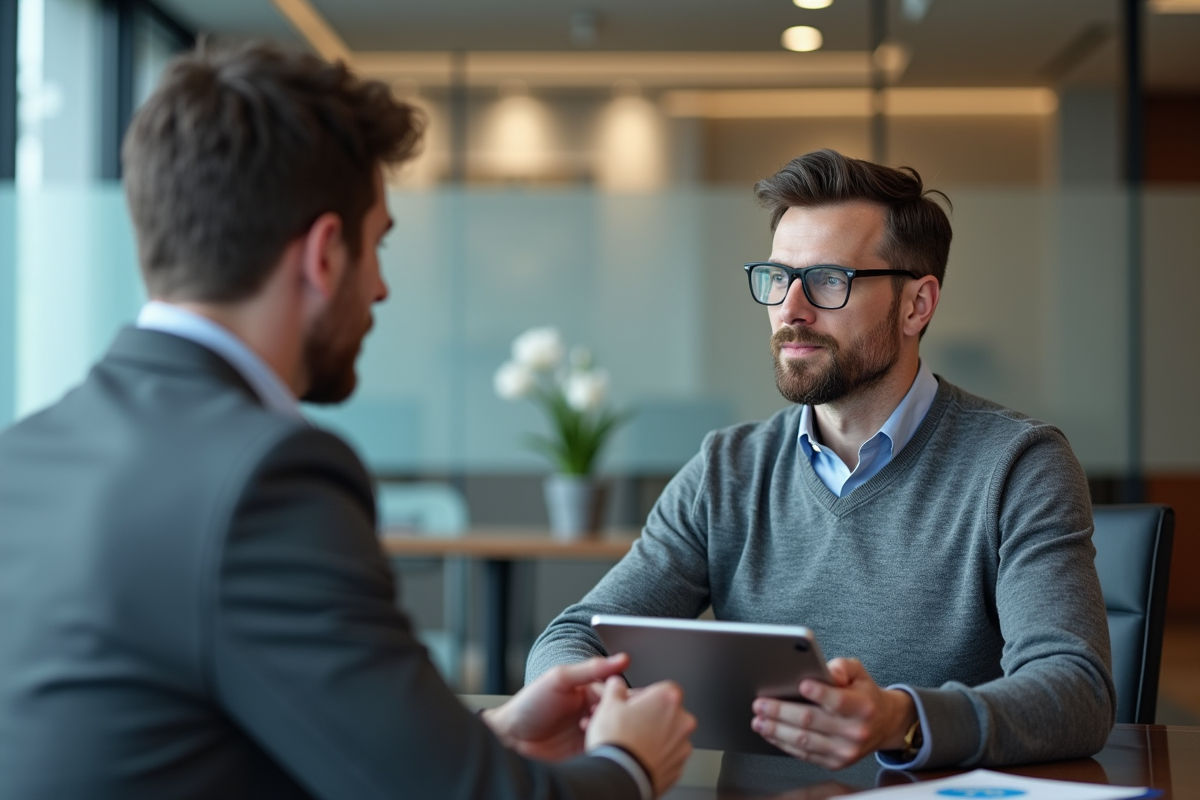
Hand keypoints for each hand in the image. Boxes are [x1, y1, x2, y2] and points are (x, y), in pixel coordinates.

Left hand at [483, 654, 628, 760]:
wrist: (509, 736)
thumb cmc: (530, 704)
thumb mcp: (559, 679)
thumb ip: (591, 669)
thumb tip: (623, 659)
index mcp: (591, 692)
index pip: (618, 694)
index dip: (618, 698)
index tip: (610, 701)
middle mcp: (593, 713)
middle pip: (620, 715)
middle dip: (615, 718)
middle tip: (596, 718)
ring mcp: (591, 734)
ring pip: (614, 735)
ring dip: (607, 734)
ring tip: (587, 731)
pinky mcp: (587, 754)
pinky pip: (604, 753)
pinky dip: (604, 750)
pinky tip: (592, 746)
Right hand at [586, 676, 695, 796]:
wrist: (620, 777)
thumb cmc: (617, 741)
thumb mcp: (608, 705)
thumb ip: (616, 688)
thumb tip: (616, 684)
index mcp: (668, 699)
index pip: (661, 688)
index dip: (644, 696)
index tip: (631, 703)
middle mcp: (682, 721)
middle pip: (666, 712)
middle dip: (648, 716)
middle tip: (628, 723)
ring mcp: (682, 746)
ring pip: (667, 735)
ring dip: (652, 736)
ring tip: (630, 742)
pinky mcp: (678, 768)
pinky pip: (667, 756)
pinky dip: (655, 755)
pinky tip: (637, 756)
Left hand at [750, 657, 915, 769]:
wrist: (884, 724)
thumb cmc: (863, 694)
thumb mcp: (858, 672)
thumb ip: (842, 667)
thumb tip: (828, 671)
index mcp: (862, 706)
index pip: (838, 701)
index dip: (819, 693)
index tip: (801, 684)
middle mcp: (855, 731)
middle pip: (811, 720)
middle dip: (781, 711)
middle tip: (760, 704)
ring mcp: (844, 750)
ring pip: (804, 740)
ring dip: (776, 730)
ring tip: (758, 720)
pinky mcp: (835, 762)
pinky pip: (804, 754)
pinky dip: (783, 743)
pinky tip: (770, 733)